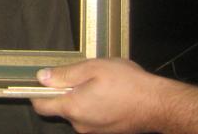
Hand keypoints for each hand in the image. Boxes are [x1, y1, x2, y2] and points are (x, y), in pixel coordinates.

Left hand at [30, 58, 158, 133]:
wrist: (160, 105)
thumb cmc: (128, 84)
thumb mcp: (92, 68)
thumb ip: (64, 74)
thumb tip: (42, 77)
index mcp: (74, 108)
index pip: (41, 106)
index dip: (37, 92)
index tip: (41, 80)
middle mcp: (81, 124)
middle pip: (60, 107)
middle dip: (65, 91)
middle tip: (82, 75)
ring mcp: (95, 131)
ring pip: (77, 112)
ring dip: (82, 97)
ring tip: (100, 83)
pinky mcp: (107, 132)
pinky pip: (92, 117)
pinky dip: (94, 105)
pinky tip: (109, 94)